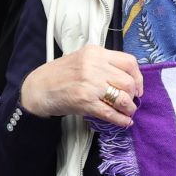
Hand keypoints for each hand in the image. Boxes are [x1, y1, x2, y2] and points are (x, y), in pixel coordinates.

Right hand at [19, 46, 145, 125]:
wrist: (37, 88)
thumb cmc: (60, 74)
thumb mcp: (83, 59)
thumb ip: (104, 64)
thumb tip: (129, 79)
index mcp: (95, 53)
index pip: (129, 62)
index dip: (138, 77)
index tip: (137, 87)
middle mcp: (94, 66)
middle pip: (128, 81)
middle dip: (133, 94)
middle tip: (130, 100)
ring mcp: (90, 84)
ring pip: (122, 97)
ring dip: (129, 107)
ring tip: (128, 111)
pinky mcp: (84, 102)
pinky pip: (109, 112)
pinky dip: (121, 119)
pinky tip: (125, 122)